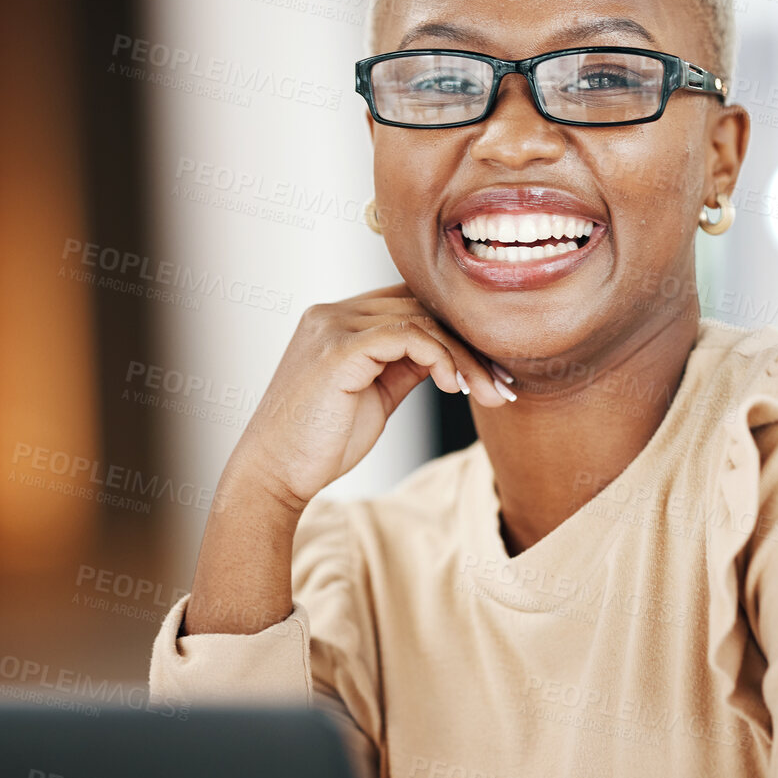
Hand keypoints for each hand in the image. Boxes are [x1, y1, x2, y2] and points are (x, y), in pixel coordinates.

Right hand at [226, 282, 512, 510]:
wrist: (273, 475)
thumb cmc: (322, 442)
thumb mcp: (377, 394)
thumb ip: (409, 365)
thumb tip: (453, 353)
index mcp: (341, 319)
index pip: (414, 302)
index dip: (460, 329)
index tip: (496, 370)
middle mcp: (334, 312)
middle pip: (423, 307)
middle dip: (472, 345)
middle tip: (504, 385)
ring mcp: (333, 326)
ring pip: (421, 319)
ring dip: (465, 357)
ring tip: (489, 392)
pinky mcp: (338, 349)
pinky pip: (406, 335)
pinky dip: (440, 357)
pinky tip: (455, 386)